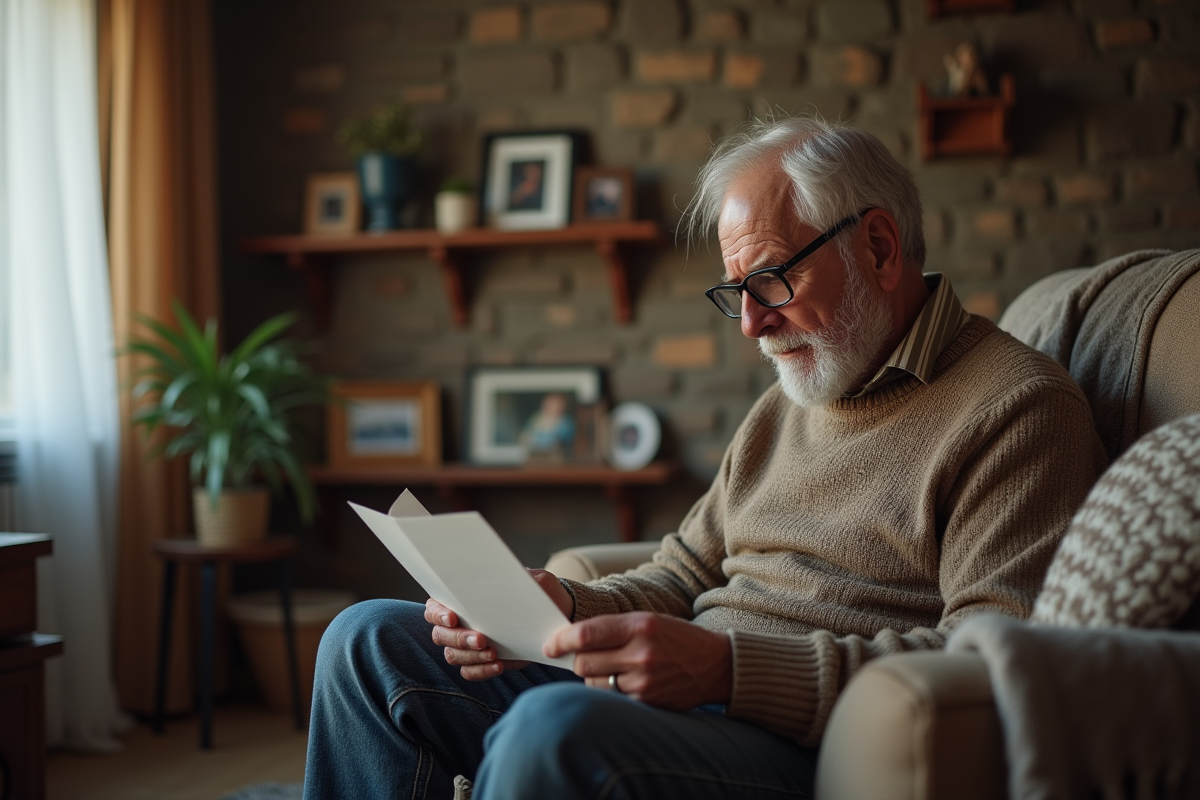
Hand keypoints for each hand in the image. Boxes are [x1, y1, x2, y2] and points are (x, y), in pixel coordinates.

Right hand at [425, 568, 573, 680]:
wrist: (553, 620)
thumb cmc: (539, 595)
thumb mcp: (537, 581)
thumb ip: (527, 577)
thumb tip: (519, 576)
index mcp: (460, 600)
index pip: (434, 607)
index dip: (438, 614)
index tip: (453, 617)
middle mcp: (457, 624)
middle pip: (441, 635)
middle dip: (459, 638)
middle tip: (481, 639)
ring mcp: (466, 646)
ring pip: (452, 655)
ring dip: (470, 656)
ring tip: (493, 653)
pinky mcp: (479, 662)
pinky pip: (468, 672)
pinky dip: (481, 671)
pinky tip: (498, 665)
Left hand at [543, 612, 732, 709]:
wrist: (716, 665)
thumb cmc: (675, 638)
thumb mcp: (648, 621)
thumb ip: (612, 628)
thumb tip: (571, 641)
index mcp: (640, 625)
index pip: (586, 634)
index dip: (561, 640)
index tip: (550, 645)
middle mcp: (641, 653)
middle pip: (584, 662)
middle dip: (577, 660)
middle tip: (581, 657)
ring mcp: (644, 681)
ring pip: (594, 683)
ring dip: (593, 677)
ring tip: (611, 669)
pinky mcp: (647, 702)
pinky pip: (611, 699)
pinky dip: (609, 692)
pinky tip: (623, 682)